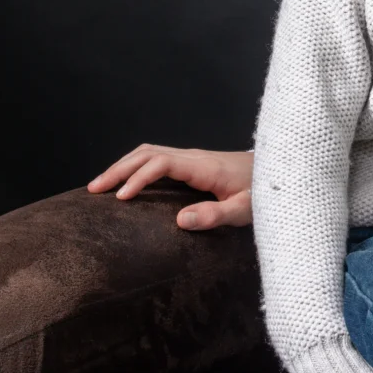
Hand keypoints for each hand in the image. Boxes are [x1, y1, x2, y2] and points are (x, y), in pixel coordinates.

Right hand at [87, 145, 255, 229]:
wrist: (280, 172)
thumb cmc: (265, 193)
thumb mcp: (246, 209)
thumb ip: (217, 215)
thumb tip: (180, 220)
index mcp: (204, 166)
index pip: (161, 163)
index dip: (138, 178)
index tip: (120, 197)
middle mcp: (194, 157)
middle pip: (147, 153)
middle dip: (118, 169)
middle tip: (93, 190)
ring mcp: (192, 158)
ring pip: (149, 152)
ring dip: (122, 166)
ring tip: (99, 186)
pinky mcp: (192, 163)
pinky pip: (156, 158)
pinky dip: (134, 166)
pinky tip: (124, 182)